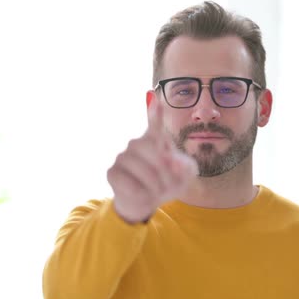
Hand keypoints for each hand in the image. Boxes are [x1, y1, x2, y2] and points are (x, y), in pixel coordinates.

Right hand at [106, 98, 197, 223]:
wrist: (146, 202)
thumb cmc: (166, 184)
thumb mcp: (183, 177)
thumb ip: (185, 167)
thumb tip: (173, 160)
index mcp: (155, 140)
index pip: (155, 124)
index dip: (154, 112)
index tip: (155, 97)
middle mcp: (136, 144)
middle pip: (156, 154)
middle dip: (167, 173)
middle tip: (170, 186)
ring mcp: (122, 157)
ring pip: (145, 172)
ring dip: (156, 187)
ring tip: (158, 192)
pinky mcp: (112, 172)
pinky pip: (131, 185)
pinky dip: (142, 195)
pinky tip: (143, 195)